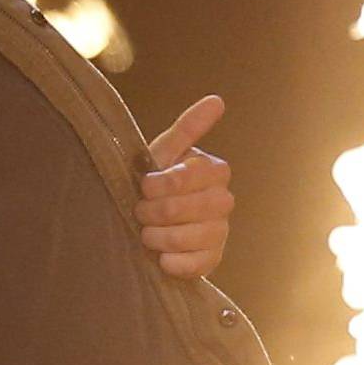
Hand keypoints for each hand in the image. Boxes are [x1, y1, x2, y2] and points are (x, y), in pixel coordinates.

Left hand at [139, 93, 232, 278]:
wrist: (147, 223)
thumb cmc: (153, 183)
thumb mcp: (162, 154)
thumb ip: (186, 129)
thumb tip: (217, 100)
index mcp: (214, 170)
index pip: (194, 176)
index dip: (166, 184)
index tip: (144, 186)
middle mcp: (224, 200)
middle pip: (193, 208)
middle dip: (158, 211)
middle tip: (140, 211)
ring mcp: (221, 231)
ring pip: (195, 237)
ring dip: (162, 236)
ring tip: (145, 234)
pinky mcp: (213, 259)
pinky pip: (198, 264)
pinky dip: (174, 262)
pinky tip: (160, 257)